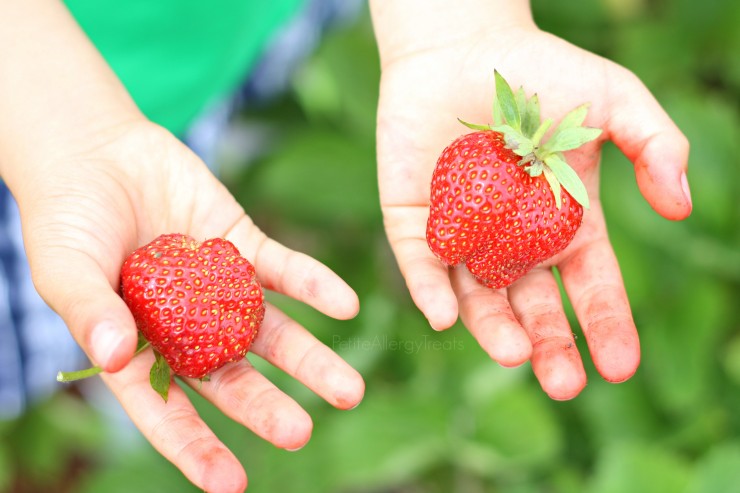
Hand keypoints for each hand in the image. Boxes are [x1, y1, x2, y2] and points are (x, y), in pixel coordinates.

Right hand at [19, 120, 363, 492]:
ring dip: (311, 359)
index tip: (231, 483)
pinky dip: (314, 286)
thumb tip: (109, 357)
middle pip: (231, 376)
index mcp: (139, 347)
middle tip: (300, 432)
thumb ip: (89, 311)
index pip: (168, 408)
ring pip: (270, 332)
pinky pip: (284, 270)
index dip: (196, 447)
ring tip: (350, 390)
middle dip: (266, 406)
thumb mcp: (64, 267)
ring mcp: (219, 289)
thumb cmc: (66, 216)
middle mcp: (186, 327)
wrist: (97, 151)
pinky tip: (346, 305)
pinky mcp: (242, 246)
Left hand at [372, 6, 690, 398]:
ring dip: (494, 330)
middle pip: (533, 306)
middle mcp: (511, 239)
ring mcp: (460, 233)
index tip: (619, 366)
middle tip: (563, 385)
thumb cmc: (540, 72)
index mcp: (562, 223)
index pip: (589, 286)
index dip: (605, 325)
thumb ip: (655, 144)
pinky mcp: (411, 219)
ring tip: (515, 356)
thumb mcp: (613, 100)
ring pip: (477, 296)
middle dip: (550, 346)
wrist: (461, 45)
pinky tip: (446, 317)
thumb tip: (681, 205)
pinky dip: (431, 290)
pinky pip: (421, 263)